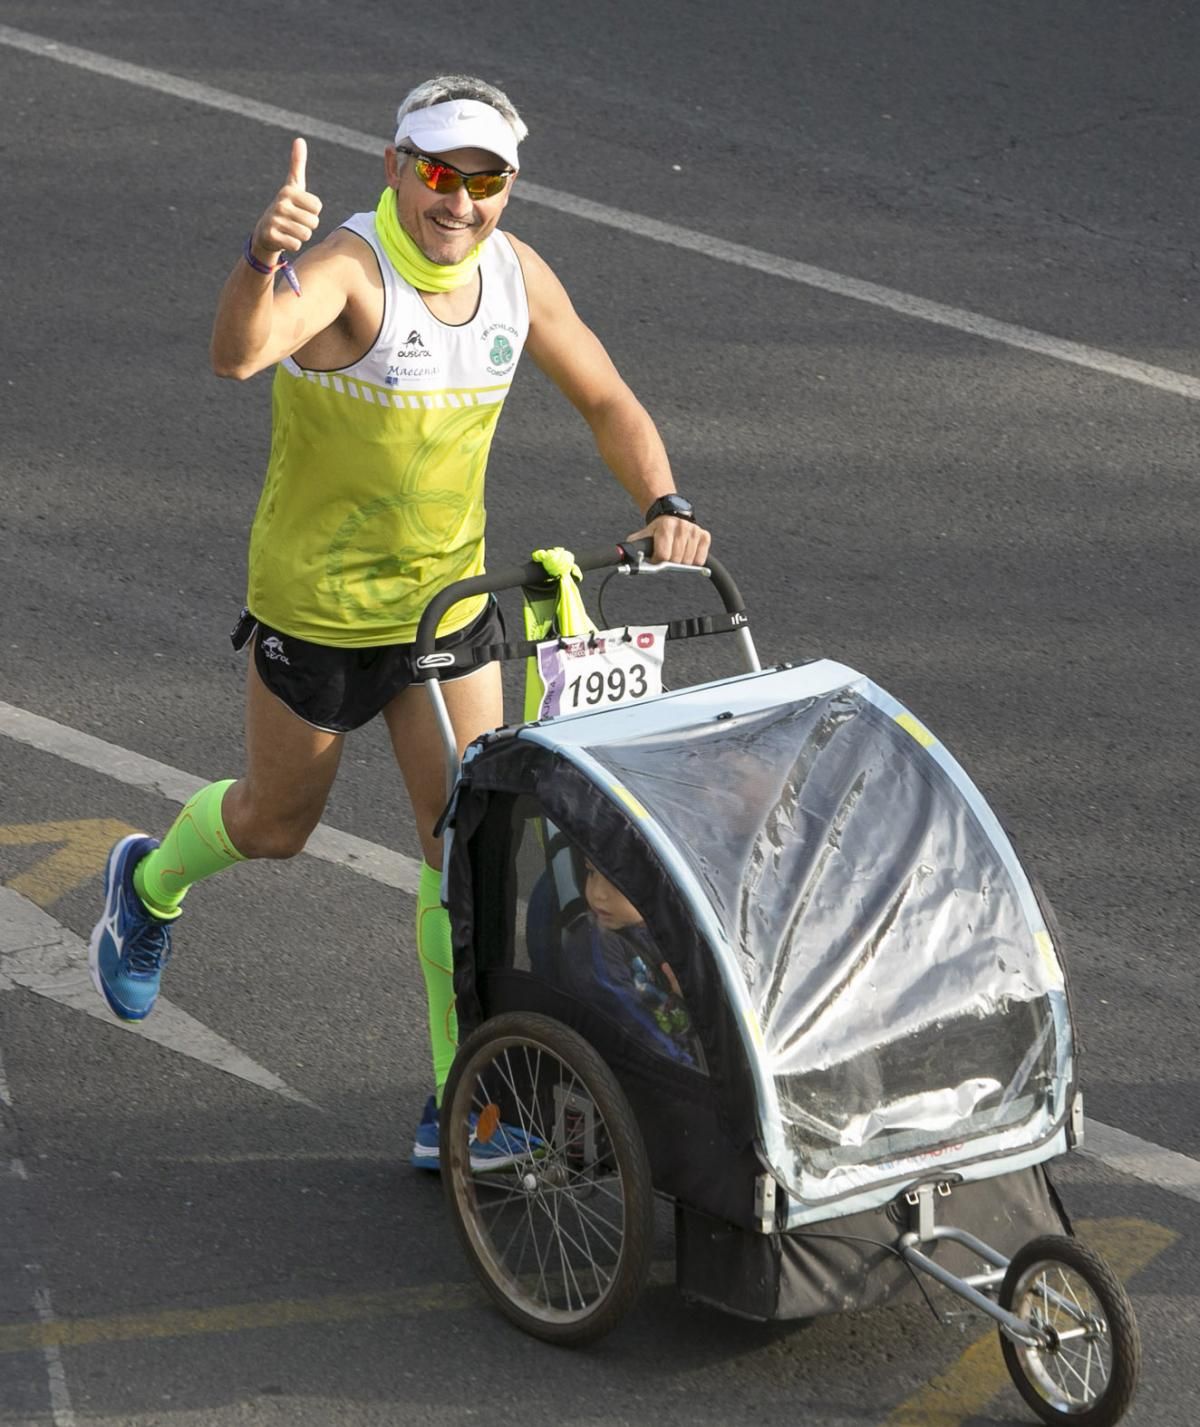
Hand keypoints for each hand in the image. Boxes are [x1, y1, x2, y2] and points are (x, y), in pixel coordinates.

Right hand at [249, 137, 321, 264]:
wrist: (265, 231)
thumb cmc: (286, 207)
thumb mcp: (293, 186)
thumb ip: (297, 164)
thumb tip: (299, 139)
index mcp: (289, 191)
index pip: (318, 207)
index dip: (313, 212)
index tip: (300, 210)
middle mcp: (280, 203)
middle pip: (314, 222)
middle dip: (308, 226)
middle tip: (295, 222)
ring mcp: (274, 220)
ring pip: (306, 234)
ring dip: (301, 236)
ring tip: (290, 230)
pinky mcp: (271, 236)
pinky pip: (296, 244)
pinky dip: (293, 245)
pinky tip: (284, 239)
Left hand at [626, 515, 710, 565]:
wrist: (670, 515)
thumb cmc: (656, 530)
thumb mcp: (643, 535)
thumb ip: (634, 547)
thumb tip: (624, 557)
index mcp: (665, 526)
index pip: (663, 556)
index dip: (657, 560)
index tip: (656, 557)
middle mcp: (681, 527)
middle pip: (676, 560)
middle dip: (669, 562)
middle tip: (666, 555)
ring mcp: (694, 531)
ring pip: (688, 562)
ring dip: (681, 562)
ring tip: (675, 552)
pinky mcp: (704, 535)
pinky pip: (700, 559)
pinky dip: (693, 561)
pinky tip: (686, 553)